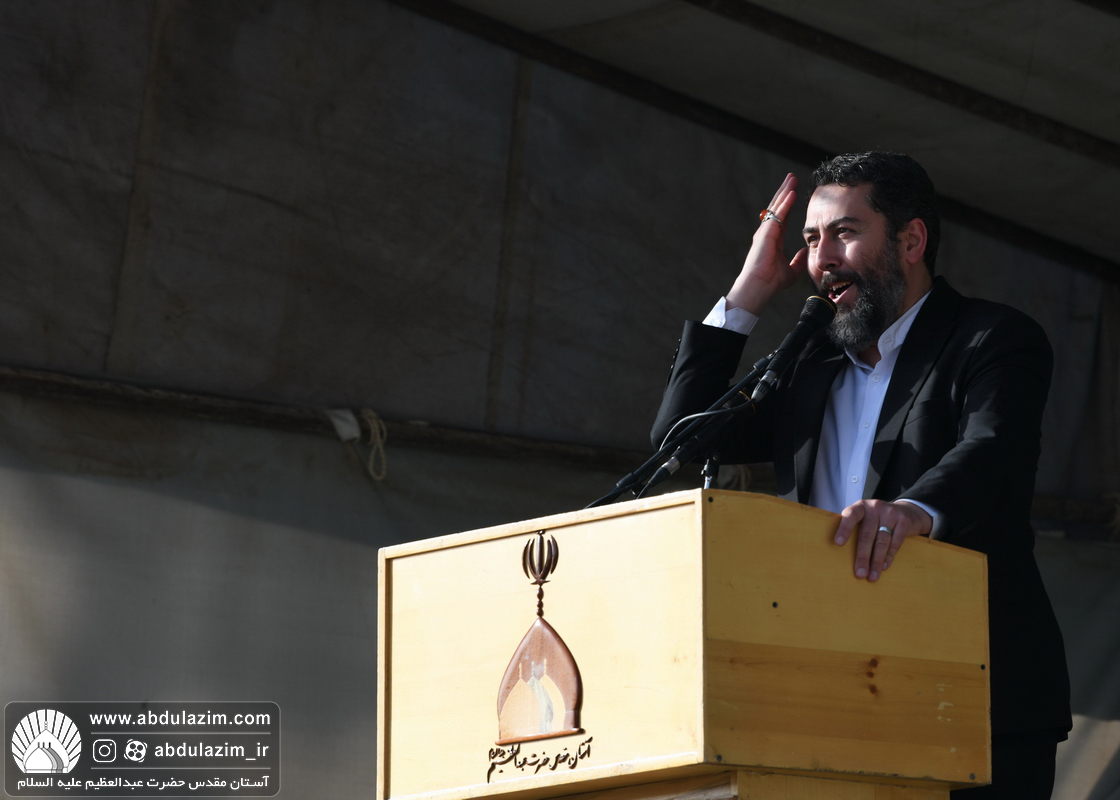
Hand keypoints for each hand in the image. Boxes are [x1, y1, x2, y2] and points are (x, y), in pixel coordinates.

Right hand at [726, 173, 807, 314]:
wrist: (759, 288)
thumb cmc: (770, 282)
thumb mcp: (791, 270)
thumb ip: (798, 260)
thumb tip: (806, 251)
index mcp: (773, 238)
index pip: (781, 215)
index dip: (787, 202)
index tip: (793, 190)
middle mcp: (767, 232)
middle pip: (777, 206)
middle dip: (784, 191)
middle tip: (791, 177)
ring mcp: (765, 232)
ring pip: (776, 207)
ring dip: (784, 192)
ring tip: (791, 178)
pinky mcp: (765, 234)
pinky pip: (777, 215)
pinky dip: (785, 204)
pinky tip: (791, 193)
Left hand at [834, 500, 932, 581]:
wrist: (908, 511)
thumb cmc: (878, 518)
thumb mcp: (866, 516)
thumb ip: (856, 527)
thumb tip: (841, 553)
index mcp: (861, 506)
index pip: (851, 515)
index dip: (844, 529)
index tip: (838, 543)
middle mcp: (875, 508)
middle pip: (867, 535)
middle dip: (862, 556)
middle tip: (860, 573)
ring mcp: (890, 514)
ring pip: (881, 542)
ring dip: (876, 562)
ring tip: (872, 576)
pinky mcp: (904, 522)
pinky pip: (895, 543)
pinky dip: (889, 557)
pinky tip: (884, 567)